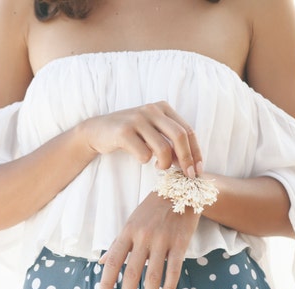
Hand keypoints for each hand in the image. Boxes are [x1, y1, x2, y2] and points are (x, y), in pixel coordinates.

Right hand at [78, 101, 202, 177]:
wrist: (97, 131)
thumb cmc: (130, 135)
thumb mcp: (152, 133)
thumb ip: (170, 142)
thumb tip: (190, 163)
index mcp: (162, 108)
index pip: (187, 130)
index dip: (196, 152)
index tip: (198, 170)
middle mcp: (151, 109)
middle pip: (180, 136)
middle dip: (187, 159)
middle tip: (187, 175)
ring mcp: (137, 119)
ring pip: (163, 148)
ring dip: (164, 164)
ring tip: (158, 167)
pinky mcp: (124, 131)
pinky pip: (144, 154)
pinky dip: (145, 161)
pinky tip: (140, 157)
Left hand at [97, 192, 199, 288]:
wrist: (182, 190)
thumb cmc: (152, 209)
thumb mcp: (131, 222)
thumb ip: (117, 243)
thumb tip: (100, 262)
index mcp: (128, 232)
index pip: (113, 261)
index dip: (107, 282)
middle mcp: (143, 237)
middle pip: (132, 272)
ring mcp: (163, 240)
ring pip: (153, 275)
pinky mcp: (180, 243)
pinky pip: (174, 269)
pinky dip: (169, 288)